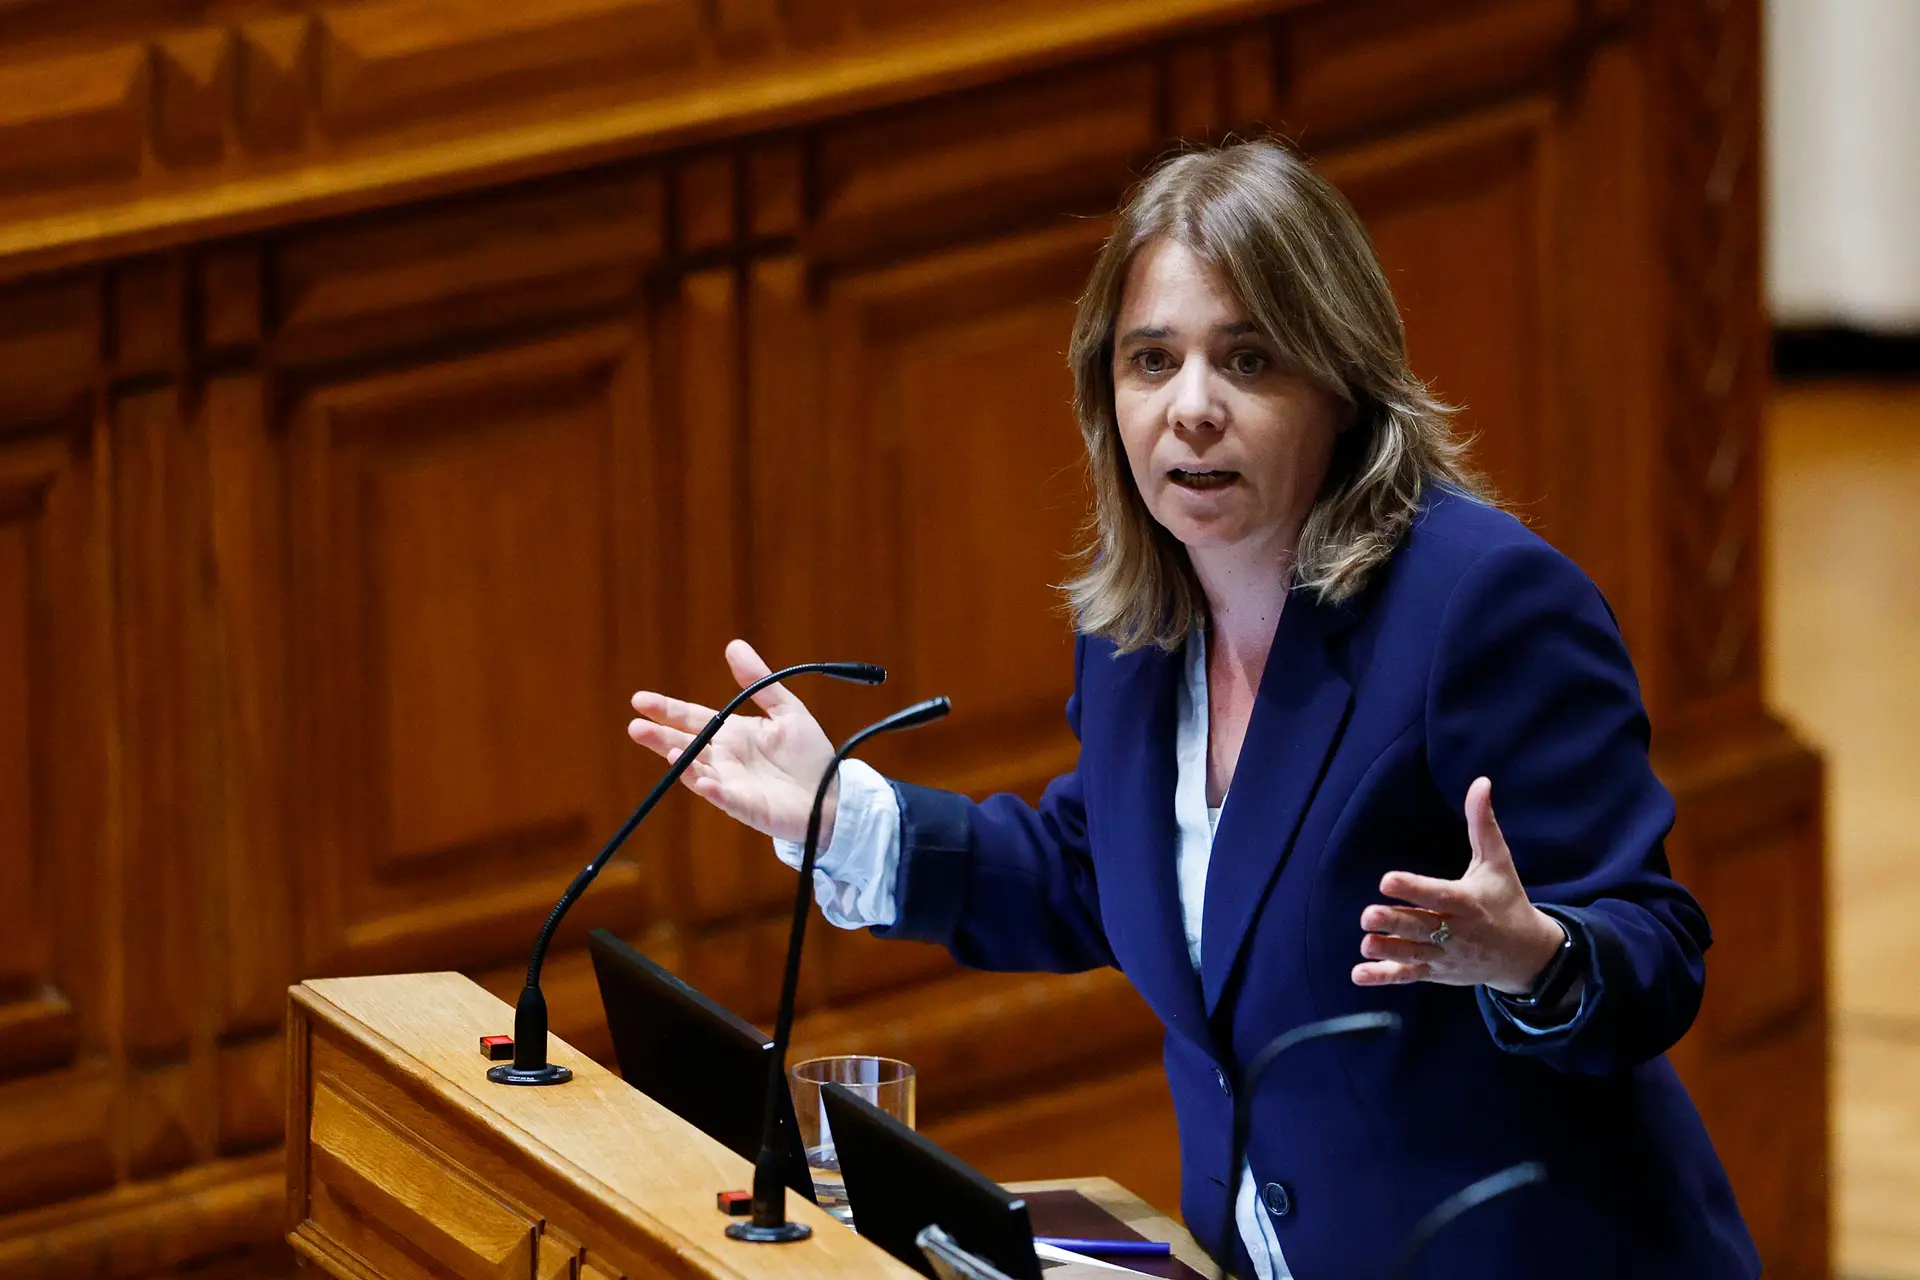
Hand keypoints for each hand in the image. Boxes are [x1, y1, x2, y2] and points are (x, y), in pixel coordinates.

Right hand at [627, 640, 838, 843]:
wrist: (831, 794)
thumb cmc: (809, 755)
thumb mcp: (786, 709)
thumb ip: (759, 682)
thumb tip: (733, 645)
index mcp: (733, 734)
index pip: (692, 718)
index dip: (666, 709)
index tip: (639, 700)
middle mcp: (725, 759)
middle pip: (684, 746)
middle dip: (659, 737)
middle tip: (634, 727)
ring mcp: (732, 783)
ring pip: (698, 772)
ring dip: (682, 763)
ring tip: (667, 751)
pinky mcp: (746, 806)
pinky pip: (725, 798)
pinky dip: (713, 790)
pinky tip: (703, 781)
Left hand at [1352, 777, 1564, 994]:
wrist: (1525, 955)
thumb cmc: (1506, 900)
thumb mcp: (1498, 862)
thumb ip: (1483, 824)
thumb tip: (1480, 782)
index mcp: (1468, 901)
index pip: (1439, 894)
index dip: (1414, 888)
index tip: (1387, 880)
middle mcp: (1456, 931)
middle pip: (1421, 926)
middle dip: (1395, 922)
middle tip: (1368, 915)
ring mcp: (1445, 954)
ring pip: (1413, 952)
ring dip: (1388, 949)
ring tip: (1365, 942)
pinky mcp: (1437, 971)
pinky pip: (1409, 975)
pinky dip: (1384, 977)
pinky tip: (1359, 974)